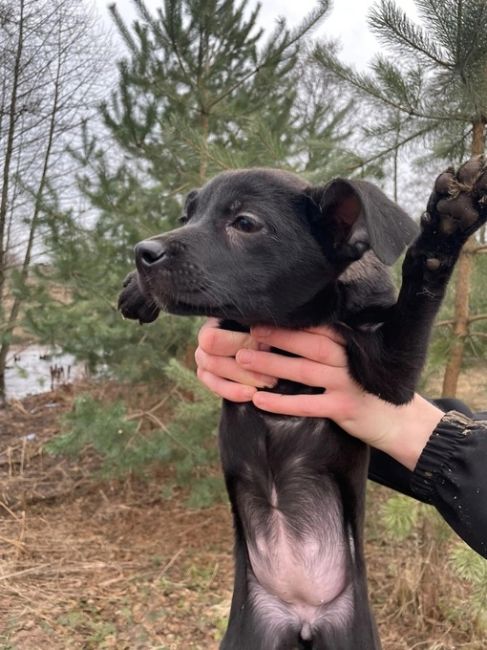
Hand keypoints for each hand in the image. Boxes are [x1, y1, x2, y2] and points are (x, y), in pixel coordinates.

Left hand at [195, 320, 443, 469]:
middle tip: (249, 330)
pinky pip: (307, 405)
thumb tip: (297, 329)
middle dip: (278, 336)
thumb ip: (333, 345)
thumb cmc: (370, 385)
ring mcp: (347, 384)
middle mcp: (349, 360)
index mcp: (351, 344)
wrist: (399, 421)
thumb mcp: (357, 359)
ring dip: (272, 364)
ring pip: (305, 370)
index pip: (320, 326)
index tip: (265, 313)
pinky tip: (258, 400)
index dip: (292, 321)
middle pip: (310, 343)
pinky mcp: (343, 409)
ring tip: (243, 359)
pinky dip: (282, 403)